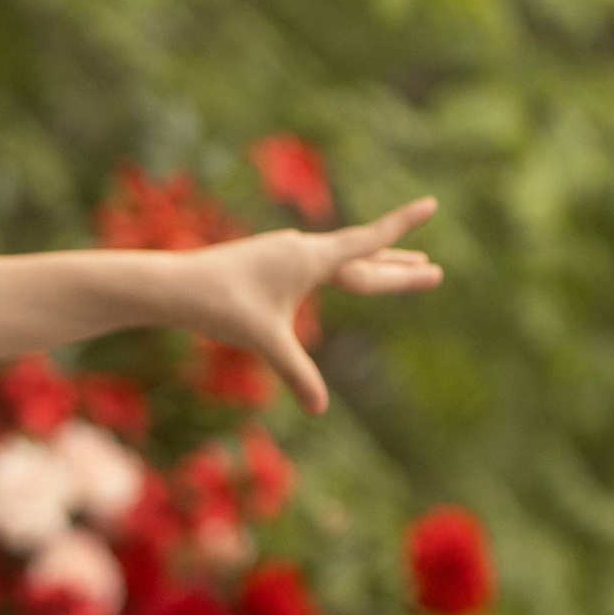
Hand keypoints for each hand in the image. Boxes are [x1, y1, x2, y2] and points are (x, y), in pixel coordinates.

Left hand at [169, 203, 443, 411]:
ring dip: (375, 262)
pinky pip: (321, 262)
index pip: (369, 242)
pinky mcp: (272, 260)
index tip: (431, 204)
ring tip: (401, 262)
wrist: (179, 285)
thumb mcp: (266, 342)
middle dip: (400, 264)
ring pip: (343, 258)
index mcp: (312, 259)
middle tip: (434, 269)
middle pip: (365, 257)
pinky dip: (345, 266)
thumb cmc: (223, 307)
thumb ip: (297, 373)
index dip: (403, 226)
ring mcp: (288, 252)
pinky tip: (342, 269)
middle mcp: (304, 249)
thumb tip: (319, 410)